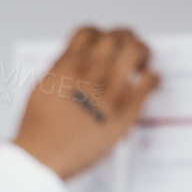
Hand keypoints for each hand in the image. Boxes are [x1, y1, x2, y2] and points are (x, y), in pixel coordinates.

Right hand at [14, 27, 158, 179]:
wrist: (41, 159)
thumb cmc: (38, 133)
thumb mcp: (41, 90)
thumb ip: (61, 73)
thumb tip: (76, 66)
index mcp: (67, 65)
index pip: (89, 32)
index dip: (98, 35)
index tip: (103, 44)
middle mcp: (89, 72)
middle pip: (116, 37)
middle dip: (124, 39)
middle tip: (129, 50)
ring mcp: (108, 90)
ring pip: (135, 51)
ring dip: (142, 52)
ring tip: (142, 64)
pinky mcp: (124, 111)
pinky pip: (148, 82)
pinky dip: (153, 77)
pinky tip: (151, 82)